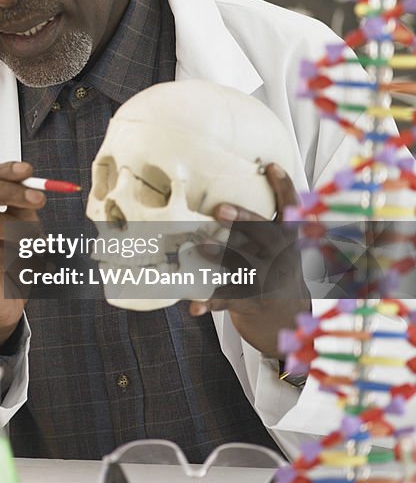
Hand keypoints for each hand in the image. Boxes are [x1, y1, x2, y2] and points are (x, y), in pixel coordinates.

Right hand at [0, 161, 44, 349]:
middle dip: (12, 192)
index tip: (28, 171)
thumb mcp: (22, 229)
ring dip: (20, 232)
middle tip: (39, 199)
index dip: (5, 172)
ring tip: (38, 244)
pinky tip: (27, 266)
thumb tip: (34, 190)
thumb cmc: (8, 264)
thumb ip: (23, 210)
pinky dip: (16, 259)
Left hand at [189, 163, 309, 358]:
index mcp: (287, 237)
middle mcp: (282, 255)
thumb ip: (262, 222)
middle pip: (264, 233)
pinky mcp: (254, 299)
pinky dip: (209, 302)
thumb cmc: (272, 269)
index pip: (291, 208)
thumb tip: (231, 190)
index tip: (271, 166)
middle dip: (243, 220)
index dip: (283, 186)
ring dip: (219, 255)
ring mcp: (269, 278)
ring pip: (242, 263)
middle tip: (219, 209)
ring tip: (197, 248)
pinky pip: (228, 298)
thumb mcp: (277, 245)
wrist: (287, 317)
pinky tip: (192, 307)